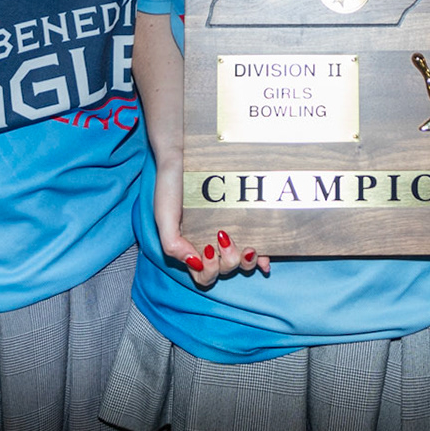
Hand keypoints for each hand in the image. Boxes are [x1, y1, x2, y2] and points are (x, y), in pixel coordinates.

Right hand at [154, 169, 265, 288]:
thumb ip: (173, 243)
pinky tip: (266, 257)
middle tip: (224, 236)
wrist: (183, 154)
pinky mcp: (243, 220)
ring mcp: (228, 234)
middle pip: (225, 270)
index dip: (209, 271)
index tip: (208, 249)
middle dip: (229, 261)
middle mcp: (210, 245)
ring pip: (242, 263)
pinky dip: (262, 257)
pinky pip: (256, 247)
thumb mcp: (163, 216)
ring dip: (247, 262)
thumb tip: (194, 262)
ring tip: (249, 247)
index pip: (203, 276)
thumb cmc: (170, 185)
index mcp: (191, 249)